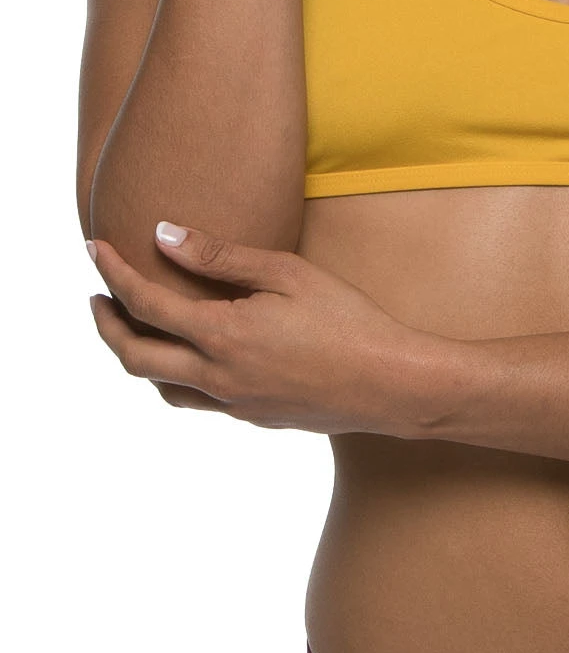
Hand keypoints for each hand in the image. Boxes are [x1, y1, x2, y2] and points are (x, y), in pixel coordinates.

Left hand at [86, 223, 433, 436]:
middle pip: (134, 357)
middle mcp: (216, 377)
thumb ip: (221, 255)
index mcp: (221, 336)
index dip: (113, 273)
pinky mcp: (253, 417)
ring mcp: (233, 404)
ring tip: (136, 326)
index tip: (93, 247)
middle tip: (96, 296)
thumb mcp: (286, 273)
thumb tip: (163, 235)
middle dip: (106, 325)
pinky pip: (196, 399)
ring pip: (160, 387)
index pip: (145, 304)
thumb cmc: (347, 319)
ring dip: (137, 355)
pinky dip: (176, 374)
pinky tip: (194, 353)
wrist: (390, 384)